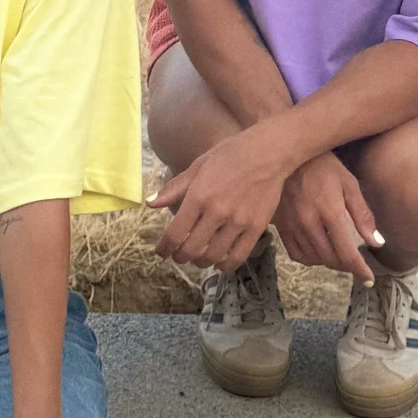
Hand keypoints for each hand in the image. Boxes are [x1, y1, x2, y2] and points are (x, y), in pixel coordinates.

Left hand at [148, 124, 289, 272]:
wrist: (268, 152)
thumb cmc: (230, 155)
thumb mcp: (197, 166)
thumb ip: (173, 189)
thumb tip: (149, 204)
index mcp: (198, 196)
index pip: (174, 234)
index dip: (164, 248)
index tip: (162, 252)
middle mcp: (217, 212)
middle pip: (191, 249)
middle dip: (180, 257)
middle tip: (178, 256)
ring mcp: (238, 222)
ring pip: (213, 256)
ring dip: (201, 262)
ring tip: (198, 258)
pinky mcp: (256, 228)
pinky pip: (238, 256)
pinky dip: (225, 265)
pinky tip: (219, 262)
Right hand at [275, 151, 382, 282]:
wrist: (289, 155)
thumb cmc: (323, 166)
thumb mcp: (349, 183)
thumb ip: (362, 215)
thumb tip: (376, 242)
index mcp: (330, 212)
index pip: (347, 253)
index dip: (360, 270)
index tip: (368, 279)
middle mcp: (309, 222)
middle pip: (331, 259)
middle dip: (346, 266)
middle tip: (355, 263)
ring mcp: (292, 226)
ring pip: (314, 259)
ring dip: (330, 262)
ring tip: (339, 254)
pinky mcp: (281, 226)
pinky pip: (297, 254)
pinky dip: (311, 258)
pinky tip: (319, 249)